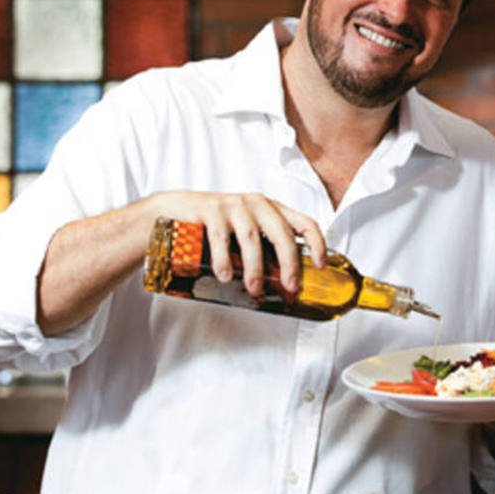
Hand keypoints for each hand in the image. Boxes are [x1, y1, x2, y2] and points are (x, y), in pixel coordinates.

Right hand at [149, 191, 325, 295]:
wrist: (174, 210)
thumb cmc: (216, 227)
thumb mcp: (246, 234)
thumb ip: (264, 251)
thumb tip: (284, 286)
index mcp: (272, 210)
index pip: (304, 223)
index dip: (317, 244)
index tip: (321, 266)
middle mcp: (257, 204)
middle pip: (281, 234)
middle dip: (289, 263)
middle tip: (290, 286)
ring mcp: (234, 205)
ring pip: (252, 239)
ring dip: (255, 267)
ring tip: (254, 289)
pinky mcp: (210, 210)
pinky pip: (221, 237)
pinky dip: (224, 259)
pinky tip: (224, 276)